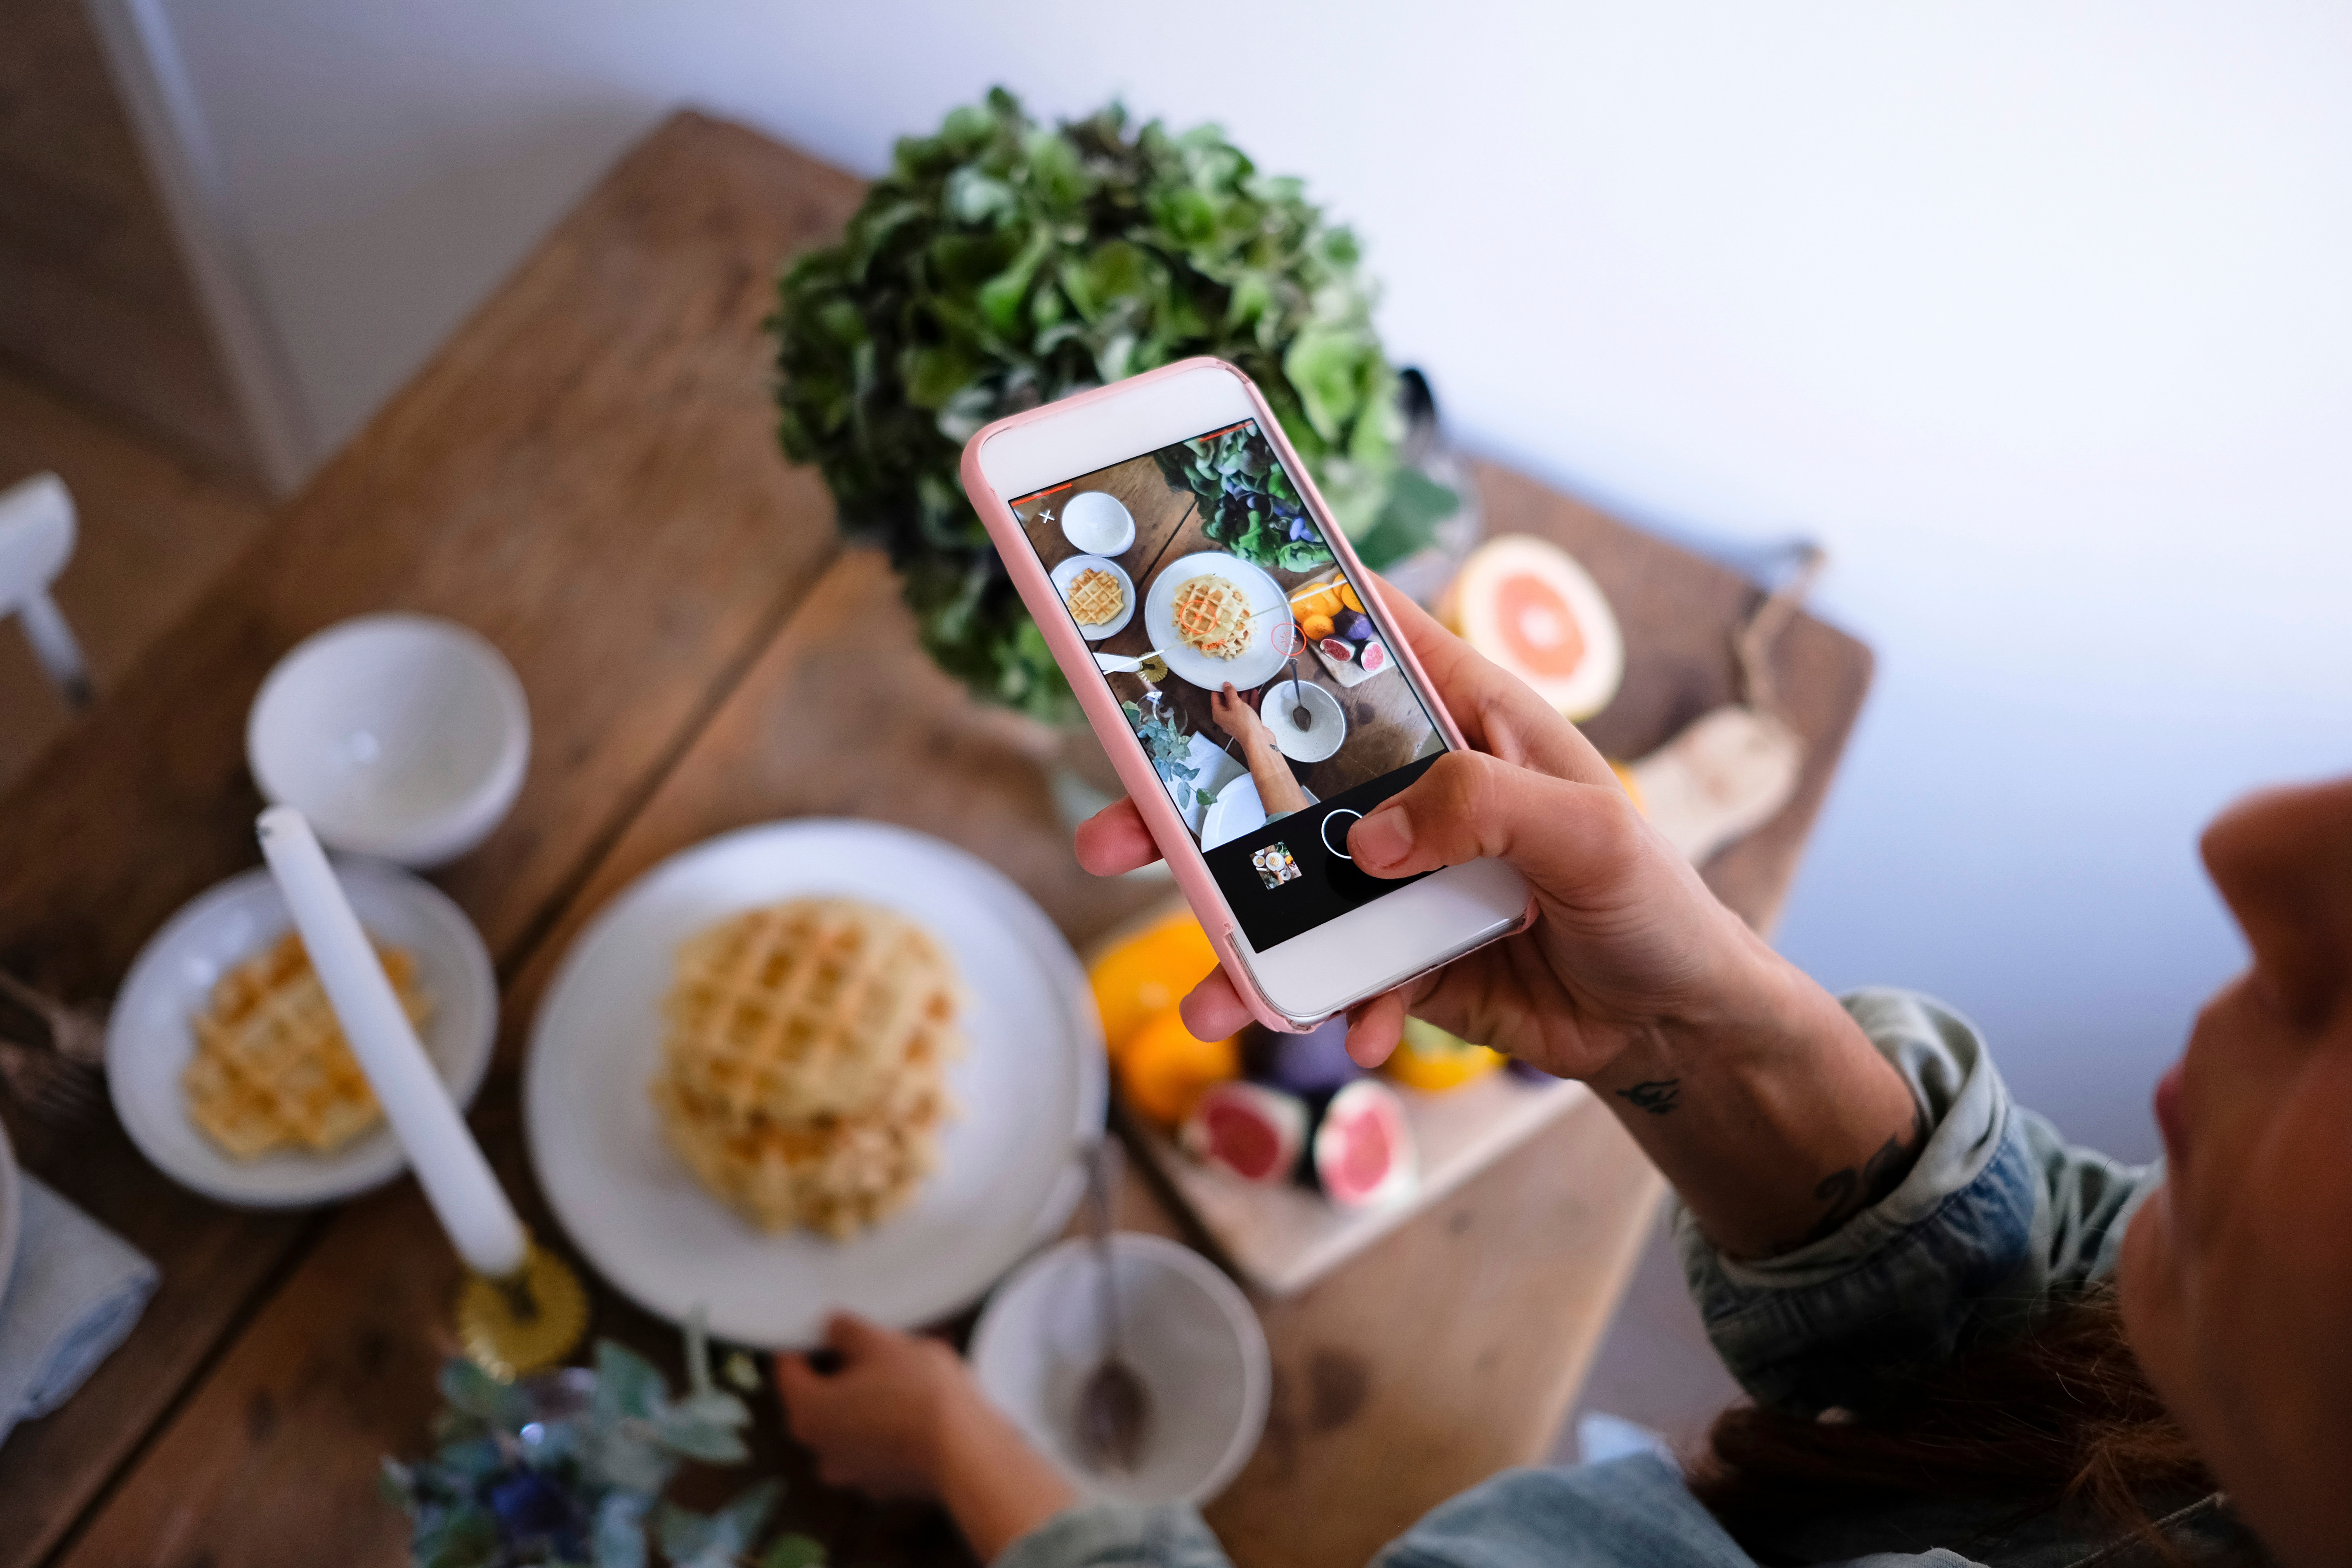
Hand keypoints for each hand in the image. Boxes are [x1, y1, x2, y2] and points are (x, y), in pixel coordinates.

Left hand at [776, 1314, 1074, 1556]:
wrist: (968, 1451)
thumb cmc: (918, 1393)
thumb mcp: (879, 1342)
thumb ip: (845, 1330)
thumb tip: (832, 1328)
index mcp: (807, 1413)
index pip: (787, 1368)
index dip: (805, 1340)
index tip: (827, 1325)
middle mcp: (821, 1449)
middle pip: (823, 1394)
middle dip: (850, 1363)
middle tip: (879, 1339)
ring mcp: (854, 1471)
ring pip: (855, 1416)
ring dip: (876, 1389)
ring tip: (913, 1358)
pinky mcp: (886, 1481)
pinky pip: (880, 1439)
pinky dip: (893, 1416)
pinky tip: (923, 1393)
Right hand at [1079, 580, 1775, 1082]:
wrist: (1671, 1028)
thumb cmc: (1656, 907)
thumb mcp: (1593, 836)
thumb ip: (1482, 811)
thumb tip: (1371, 838)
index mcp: (1470, 721)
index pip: (1369, 633)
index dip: (1287, 607)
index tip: (1191, 602)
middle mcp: (1419, 788)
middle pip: (1283, 772)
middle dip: (1190, 805)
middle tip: (1110, 837)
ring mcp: (1399, 875)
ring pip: (1285, 889)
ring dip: (1234, 940)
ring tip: (1204, 999)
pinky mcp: (1398, 955)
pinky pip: (1336, 975)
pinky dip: (1329, 1007)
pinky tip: (1349, 1033)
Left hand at [1209, 681, 1272, 753]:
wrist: (1258, 740)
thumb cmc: (1245, 727)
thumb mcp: (1236, 704)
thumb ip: (1230, 693)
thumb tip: (1226, 686)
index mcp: (1219, 715)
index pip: (1215, 699)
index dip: (1218, 689)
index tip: (1222, 682)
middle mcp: (1227, 719)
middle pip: (1228, 702)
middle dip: (1233, 692)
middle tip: (1235, 683)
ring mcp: (1238, 721)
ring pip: (1239, 705)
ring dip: (1243, 696)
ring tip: (1246, 686)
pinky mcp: (1248, 722)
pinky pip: (1248, 709)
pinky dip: (1250, 701)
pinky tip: (1253, 694)